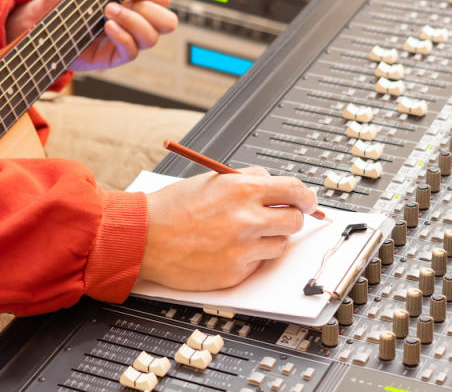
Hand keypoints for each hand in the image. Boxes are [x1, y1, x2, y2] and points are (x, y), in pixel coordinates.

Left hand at [5, 0, 177, 70]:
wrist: (43, 22)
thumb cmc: (66, 0)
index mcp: (135, 0)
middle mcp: (136, 21)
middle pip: (168, 20)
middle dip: (147, 6)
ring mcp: (128, 40)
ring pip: (153, 37)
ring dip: (132, 21)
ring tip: (107, 11)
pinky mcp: (115, 56)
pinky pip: (133, 51)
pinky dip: (122, 36)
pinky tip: (107, 27)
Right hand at [139, 166, 316, 290]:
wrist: (143, 238)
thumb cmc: (171, 209)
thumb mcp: (210, 181)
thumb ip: (245, 180)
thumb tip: (272, 183)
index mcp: (242, 189)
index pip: (294, 190)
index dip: (306, 197)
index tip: (307, 202)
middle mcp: (247, 218)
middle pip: (295, 220)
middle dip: (291, 218)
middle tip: (281, 218)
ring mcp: (242, 248)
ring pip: (280, 244)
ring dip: (269, 239)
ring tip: (244, 235)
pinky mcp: (235, 272)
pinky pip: (258, 263)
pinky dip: (249, 257)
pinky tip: (226, 249)